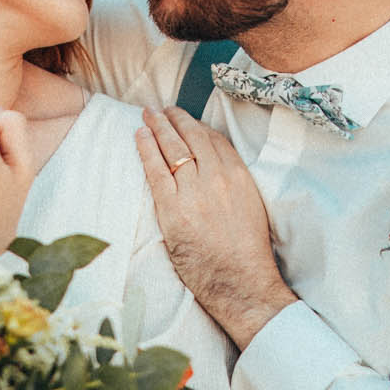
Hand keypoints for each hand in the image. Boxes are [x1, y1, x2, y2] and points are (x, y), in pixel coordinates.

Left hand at [136, 106, 296, 347]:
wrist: (241, 280)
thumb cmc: (247, 251)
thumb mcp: (250, 206)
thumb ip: (233, 184)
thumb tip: (215, 171)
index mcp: (238, 175)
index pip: (214, 139)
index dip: (196, 126)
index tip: (185, 120)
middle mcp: (216, 177)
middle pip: (191, 136)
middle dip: (174, 119)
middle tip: (161, 109)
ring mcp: (193, 191)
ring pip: (172, 147)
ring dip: (157, 126)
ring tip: (148, 116)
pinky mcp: (172, 208)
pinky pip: (155, 170)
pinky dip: (146, 149)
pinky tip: (139, 135)